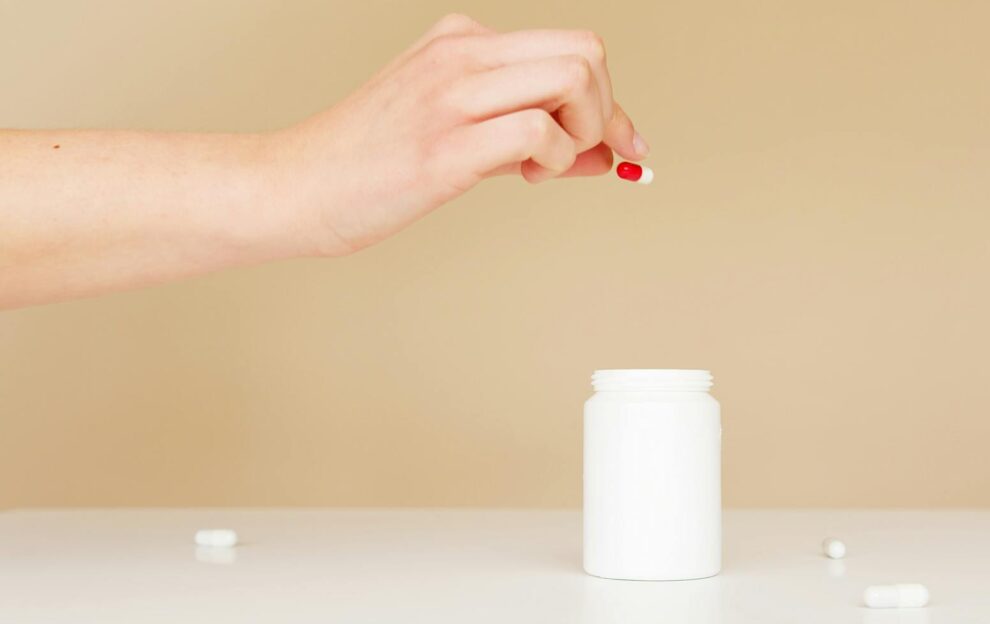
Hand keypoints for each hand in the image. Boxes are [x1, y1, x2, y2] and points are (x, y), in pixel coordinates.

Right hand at [272, 13, 647, 255]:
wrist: (298, 187)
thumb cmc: (372, 164)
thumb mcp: (460, 131)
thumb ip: (534, 135)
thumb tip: (608, 152)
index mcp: (462, 41)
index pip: (572, 47)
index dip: (610, 100)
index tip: (622, 141)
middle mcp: (460, 54)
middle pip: (586, 52)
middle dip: (606, 110)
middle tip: (581, 153)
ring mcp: (452, 94)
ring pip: (572, 79)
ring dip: (582, 132)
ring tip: (544, 164)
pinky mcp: (445, 144)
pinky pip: (539, 131)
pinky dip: (556, 160)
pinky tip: (524, 177)